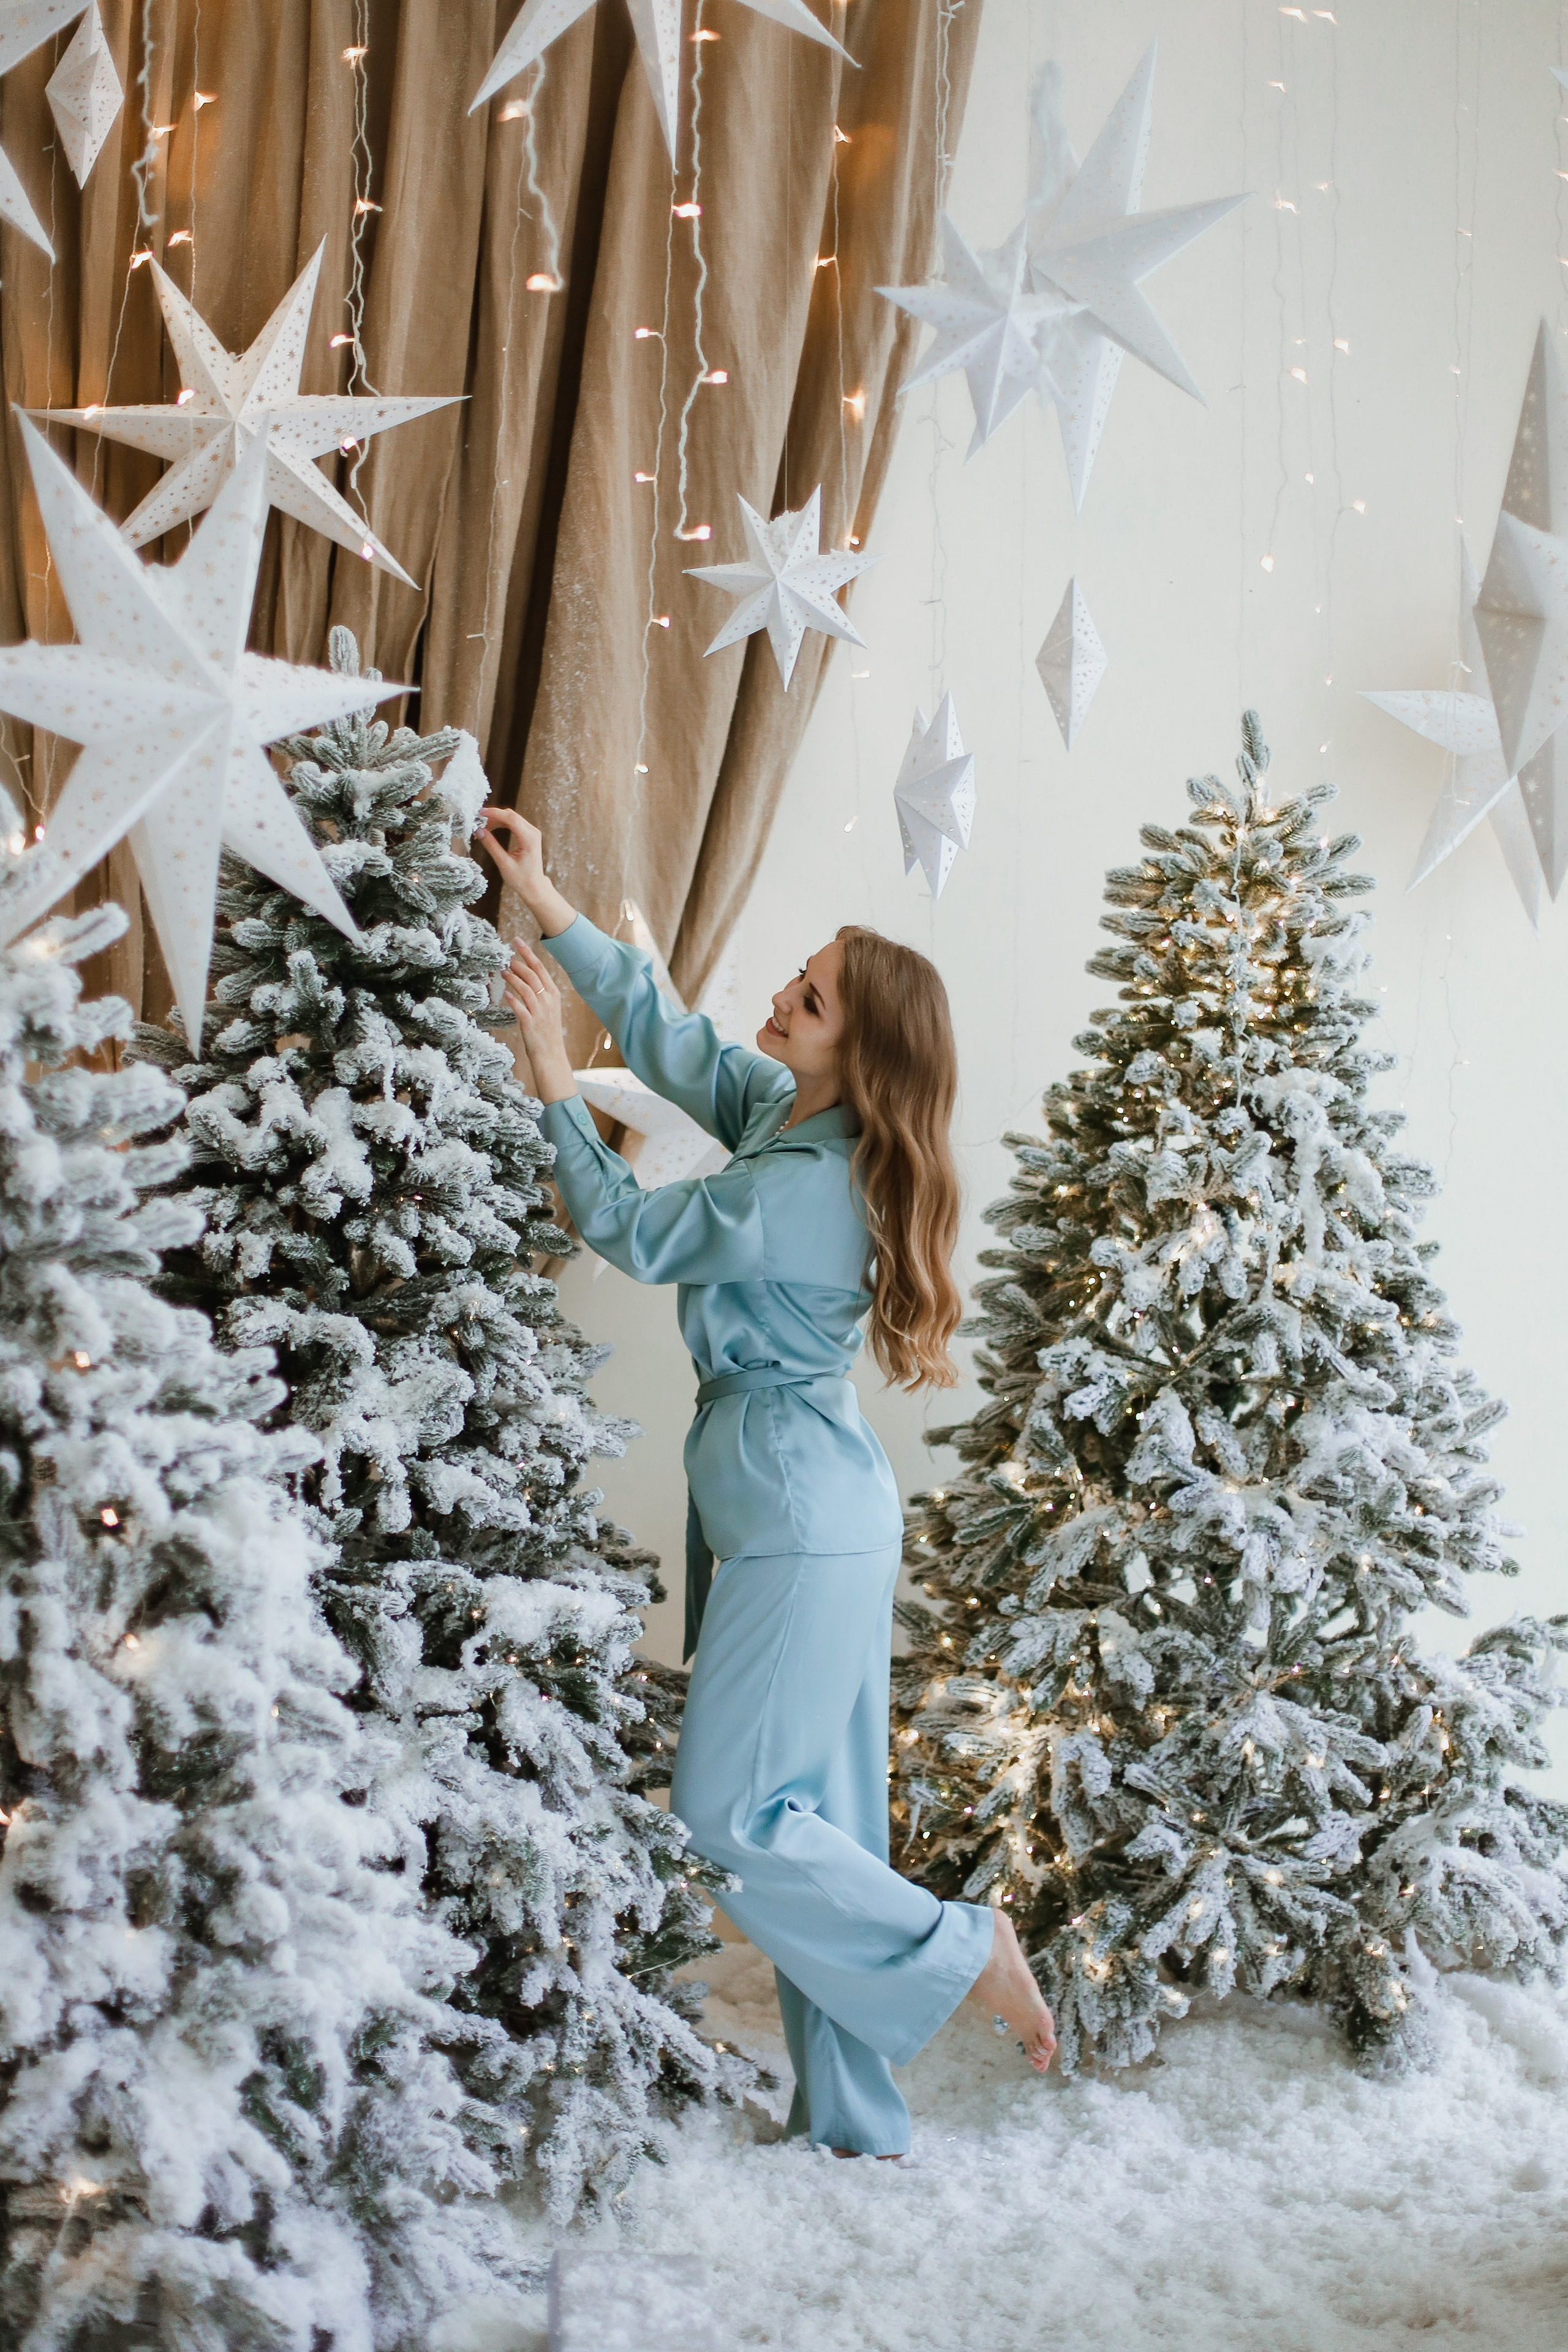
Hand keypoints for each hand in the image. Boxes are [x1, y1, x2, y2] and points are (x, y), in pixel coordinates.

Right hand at [475, 807, 576, 939]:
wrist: (534, 886)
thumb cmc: (521, 879)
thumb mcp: (503, 863)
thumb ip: (491, 846)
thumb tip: (479, 831)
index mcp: (529, 839)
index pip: (511, 818)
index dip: (494, 813)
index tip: (480, 813)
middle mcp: (533, 833)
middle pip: (511, 815)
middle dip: (494, 815)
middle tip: (478, 820)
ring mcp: (532, 833)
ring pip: (512, 818)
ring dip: (497, 819)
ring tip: (482, 826)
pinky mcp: (529, 835)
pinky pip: (514, 823)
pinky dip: (502, 823)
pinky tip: (491, 828)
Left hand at [502, 940, 576, 1102]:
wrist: (550, 1055)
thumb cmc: (546, 1031)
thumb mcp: (548, 1008)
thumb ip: (539, 993)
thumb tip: (525, 977)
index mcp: (553, 994)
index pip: (540, 968)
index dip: (528, 953)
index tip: (517, 941)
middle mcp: (548, 1001)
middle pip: (533, 975)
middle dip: (519, 962)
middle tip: (506, 953)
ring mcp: (540, 1012)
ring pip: (526, 989)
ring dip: (513, 977)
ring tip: (502, 970)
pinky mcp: (530, 1023)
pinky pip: (520, 1008)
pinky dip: (512, 999)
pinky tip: (505, 993)